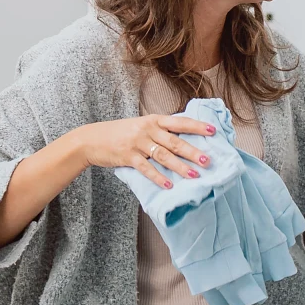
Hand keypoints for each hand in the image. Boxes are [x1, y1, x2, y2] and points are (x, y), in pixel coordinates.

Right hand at [74, 114, 212, 190]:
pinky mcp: (128, 157)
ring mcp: (137, 143)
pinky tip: (169, 184)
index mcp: (153, 120)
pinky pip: (146, 168)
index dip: (197, 126)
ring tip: (194, 175)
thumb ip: (160, 131)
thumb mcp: (141, 125)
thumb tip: (184, 139)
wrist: (91, 139)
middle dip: (193, 151)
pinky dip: (158, 177)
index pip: (179, 122)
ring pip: (163, 156)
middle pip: (174, 141)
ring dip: (180, 166)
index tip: (213, 131)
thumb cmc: (120, 133)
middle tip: (208, 160)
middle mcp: (147, 129)